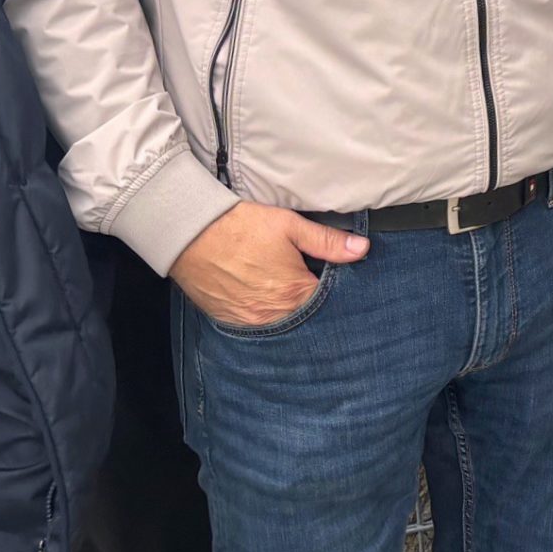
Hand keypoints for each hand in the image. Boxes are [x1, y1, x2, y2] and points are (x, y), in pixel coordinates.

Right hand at [170, 202, 367, 326]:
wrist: (189, 233)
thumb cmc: (241, 226)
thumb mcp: (289, 226)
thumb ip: (327, 241)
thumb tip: (362, 250)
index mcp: (294, 294)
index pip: (328, 303)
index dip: (334, 291)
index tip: (333, 280)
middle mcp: (273, 316)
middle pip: (304, 318)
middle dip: (311, 304)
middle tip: (306, 282)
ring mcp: (248, 322)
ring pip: (279, 324)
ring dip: (287, 312)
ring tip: (283, 289)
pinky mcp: (228, 321)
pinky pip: (254, 325)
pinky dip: (262, 315)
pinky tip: (262, 296)